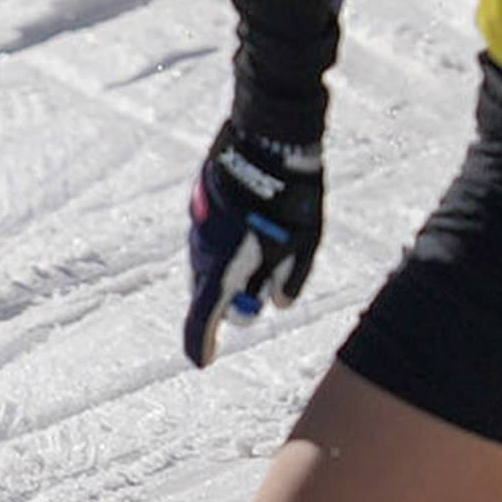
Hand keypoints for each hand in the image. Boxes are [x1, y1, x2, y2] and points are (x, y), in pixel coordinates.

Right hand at [180, 121, 324, 364]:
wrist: (270, 140)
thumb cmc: (291, 200)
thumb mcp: (302, 246)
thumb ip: (290, 279)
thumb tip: (281, 304)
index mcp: (224, 268)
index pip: (203, 318)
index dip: (201, 343)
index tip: (203, 361)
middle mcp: (203, 250)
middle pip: (209, 293)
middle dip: (231, 300)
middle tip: (261, 293)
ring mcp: (199, 224)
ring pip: (210, 262)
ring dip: (233, 269)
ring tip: (269, 248)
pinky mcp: (202, 202)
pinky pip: (212, 236)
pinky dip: (230, 243)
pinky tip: (256, 224)